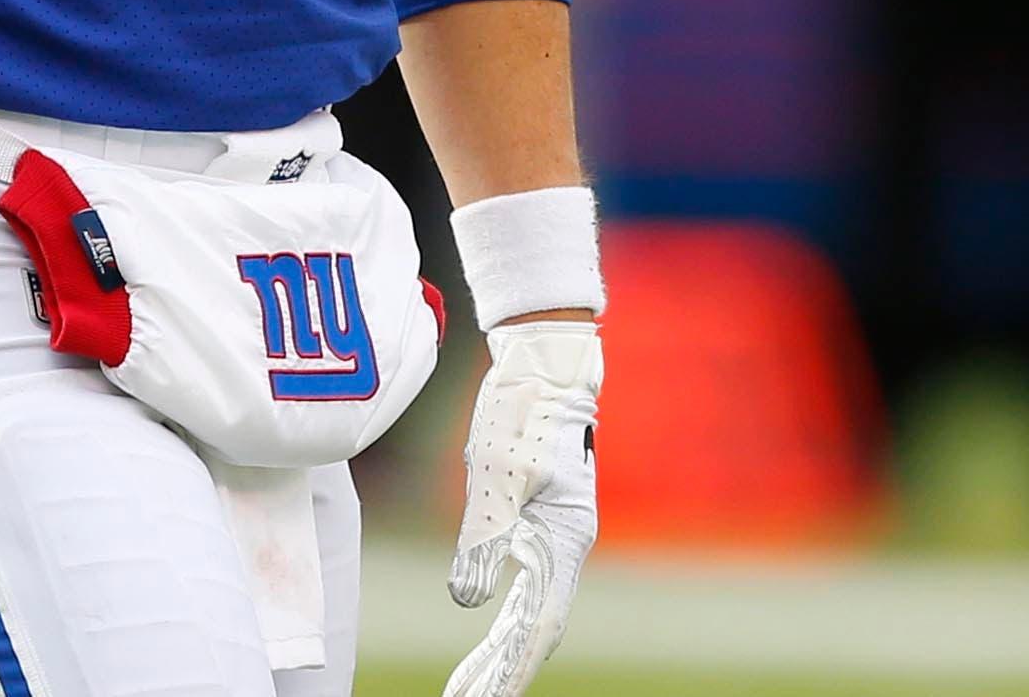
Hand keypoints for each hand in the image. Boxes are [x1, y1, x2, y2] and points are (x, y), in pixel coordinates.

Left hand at [443, 320, 601, 696]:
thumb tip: (466, 602)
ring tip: (466, 686)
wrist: (543, 364)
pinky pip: (522, 584)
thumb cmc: (523, 410)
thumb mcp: (495, 470)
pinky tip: (484, 632)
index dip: (516, 667)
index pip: (541, 621)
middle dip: (501, 670)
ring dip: (499, 650)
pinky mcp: (536, 522)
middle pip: (534, 625)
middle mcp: (563, 543)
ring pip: (528, 609)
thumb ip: (482, 535)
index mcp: (562, 536)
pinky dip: (502, 615)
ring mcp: (551, 534)